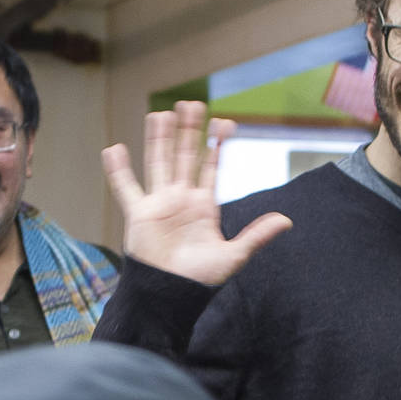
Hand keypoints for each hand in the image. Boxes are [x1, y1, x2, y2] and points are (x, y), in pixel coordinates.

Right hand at [102, 101, 292, 287]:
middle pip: (185, 156)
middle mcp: (181, 199)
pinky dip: (118, 170)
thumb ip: (257, 235)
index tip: (226, 122)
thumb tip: (287, 220)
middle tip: (192, 104)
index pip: (212, 168)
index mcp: (204, 206)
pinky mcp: (138, 214)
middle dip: (189, 131)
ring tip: (161, 113)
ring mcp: (159, 204)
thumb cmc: (200, 279)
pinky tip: (114, 149)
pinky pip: (126, 187)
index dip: (218, 145)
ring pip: (158, 163)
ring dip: (159, 139)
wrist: (170, 295)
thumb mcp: (233, 256)